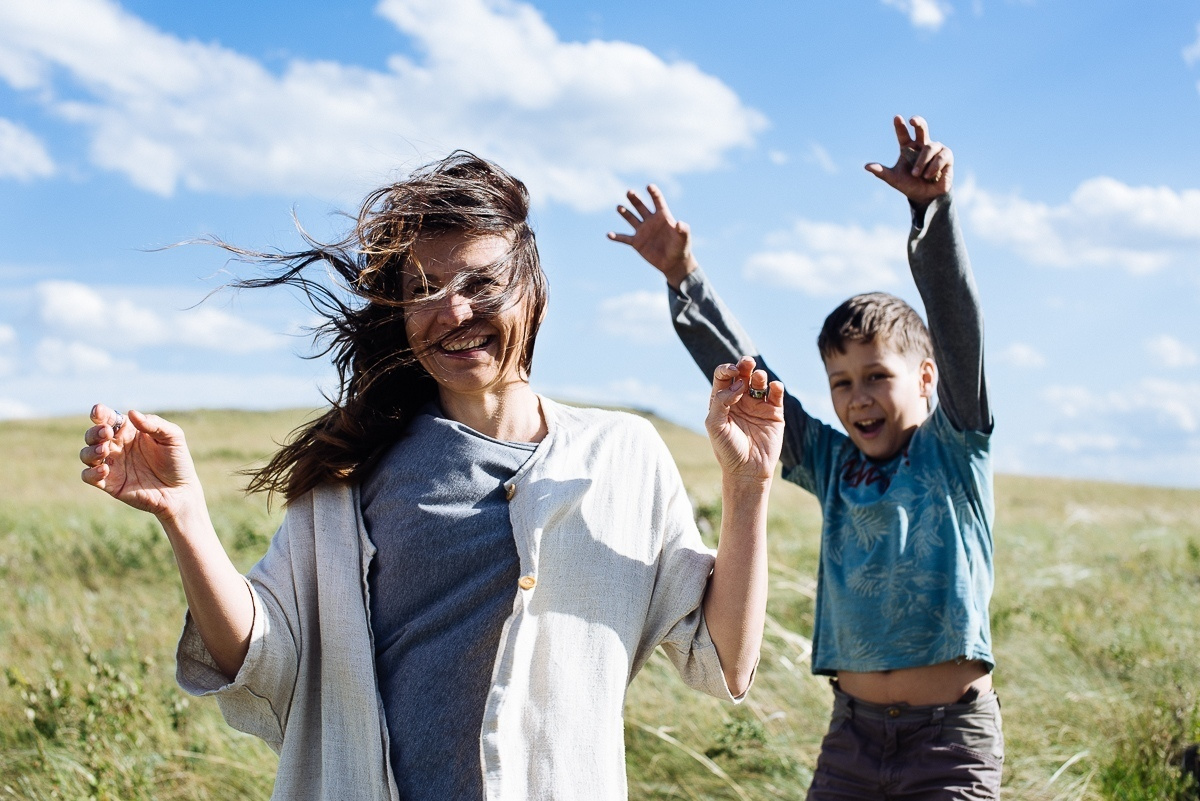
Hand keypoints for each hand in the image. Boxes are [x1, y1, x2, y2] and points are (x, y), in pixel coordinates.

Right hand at [80, 404, 203, 520]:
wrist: (181, 491)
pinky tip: (104, 469)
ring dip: (90, 451)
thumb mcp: (172, 437)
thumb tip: (132, 413)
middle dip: (94, 432)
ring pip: (86, 454)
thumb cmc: (178, 461)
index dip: (100, 414)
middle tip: (107, 433)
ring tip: (104, 450)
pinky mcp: (110, 483)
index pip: (109, 419)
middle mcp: (117, 446)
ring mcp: (112, 465)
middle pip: (93, 435)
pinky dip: (91, 472)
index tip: (99, 412)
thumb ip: (154, 424)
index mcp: (130, 431)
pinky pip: (88, 476)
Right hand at [606, 184, 696, 288]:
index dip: (653, 193)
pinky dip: (617, 237)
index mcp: (663, 216)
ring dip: (625, 213)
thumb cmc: (681, 248)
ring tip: (619, 207)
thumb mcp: (684, 238)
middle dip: (635, 199)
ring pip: (631, 218)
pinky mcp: (637, 242)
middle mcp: (650, 221)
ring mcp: (642, 231)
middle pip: (640, 206)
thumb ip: (683, 229)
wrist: (674, 263)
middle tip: (629, 192)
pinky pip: (624, 238)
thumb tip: (679, 223)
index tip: (649, 187)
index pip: (657, 201)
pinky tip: (609, 235)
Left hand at [705, 357, 783, 483]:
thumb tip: (737, 384)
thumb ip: (721, 402)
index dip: (727, 369)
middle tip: (747, 362)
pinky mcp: (774, 413)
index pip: (724, 377)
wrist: (748, 471)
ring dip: (759, 375)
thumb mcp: (715, 425)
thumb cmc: (727, 450)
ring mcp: (757, 405)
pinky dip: (776, 386)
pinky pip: (776, 393)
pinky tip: (774, 387)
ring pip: (759, 381)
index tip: (732, 372)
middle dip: (744, 364)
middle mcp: (740, 400)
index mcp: (722, 401)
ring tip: (758, 379)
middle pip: (743, 374)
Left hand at [864, 115, 952, 206]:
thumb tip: (866, 166)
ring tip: (917, 174)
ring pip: (929, 147)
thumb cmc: (909, 185)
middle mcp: (922, 145)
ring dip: (922, 162)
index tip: (897, 117)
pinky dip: (934, 167)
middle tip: (913, 120)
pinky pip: (941, 156)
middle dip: (918, 122)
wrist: (925, 197)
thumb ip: (881, 172)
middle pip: (921, 128)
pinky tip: (929, 176)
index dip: (900, 126)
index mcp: (908, 148)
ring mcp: (936, 149)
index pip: (903, 134)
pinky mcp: (947, 155)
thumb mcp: (894, 179)